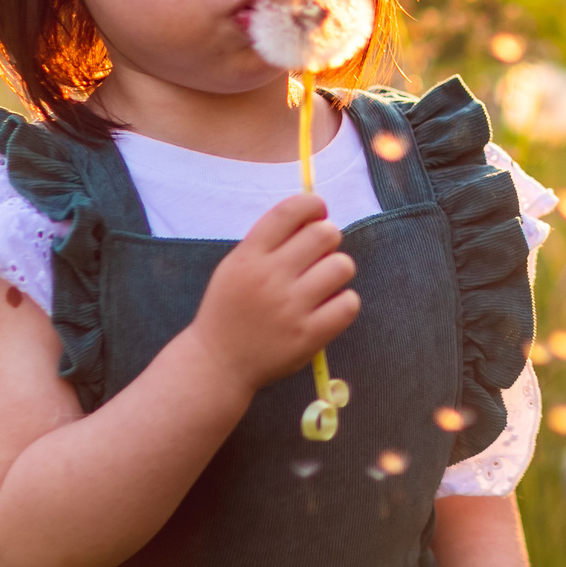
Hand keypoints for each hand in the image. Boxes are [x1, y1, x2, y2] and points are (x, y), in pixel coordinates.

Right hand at [181, 193, 358, 395]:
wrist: (217, 363)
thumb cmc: (230, 309)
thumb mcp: (235, 267)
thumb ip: (268, 242)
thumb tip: (313, 215)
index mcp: (248, 257)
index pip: (289, 212)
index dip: (312, 204)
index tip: (319, 211)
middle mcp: (269, 278)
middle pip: (324, 234)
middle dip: (329, 237)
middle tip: (320, 253)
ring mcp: (290, 308)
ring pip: (342, 266)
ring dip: (339, 269)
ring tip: (325, 281)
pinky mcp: (308, 336)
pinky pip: (348, 304)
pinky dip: (344, 302)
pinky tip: (330, 306)